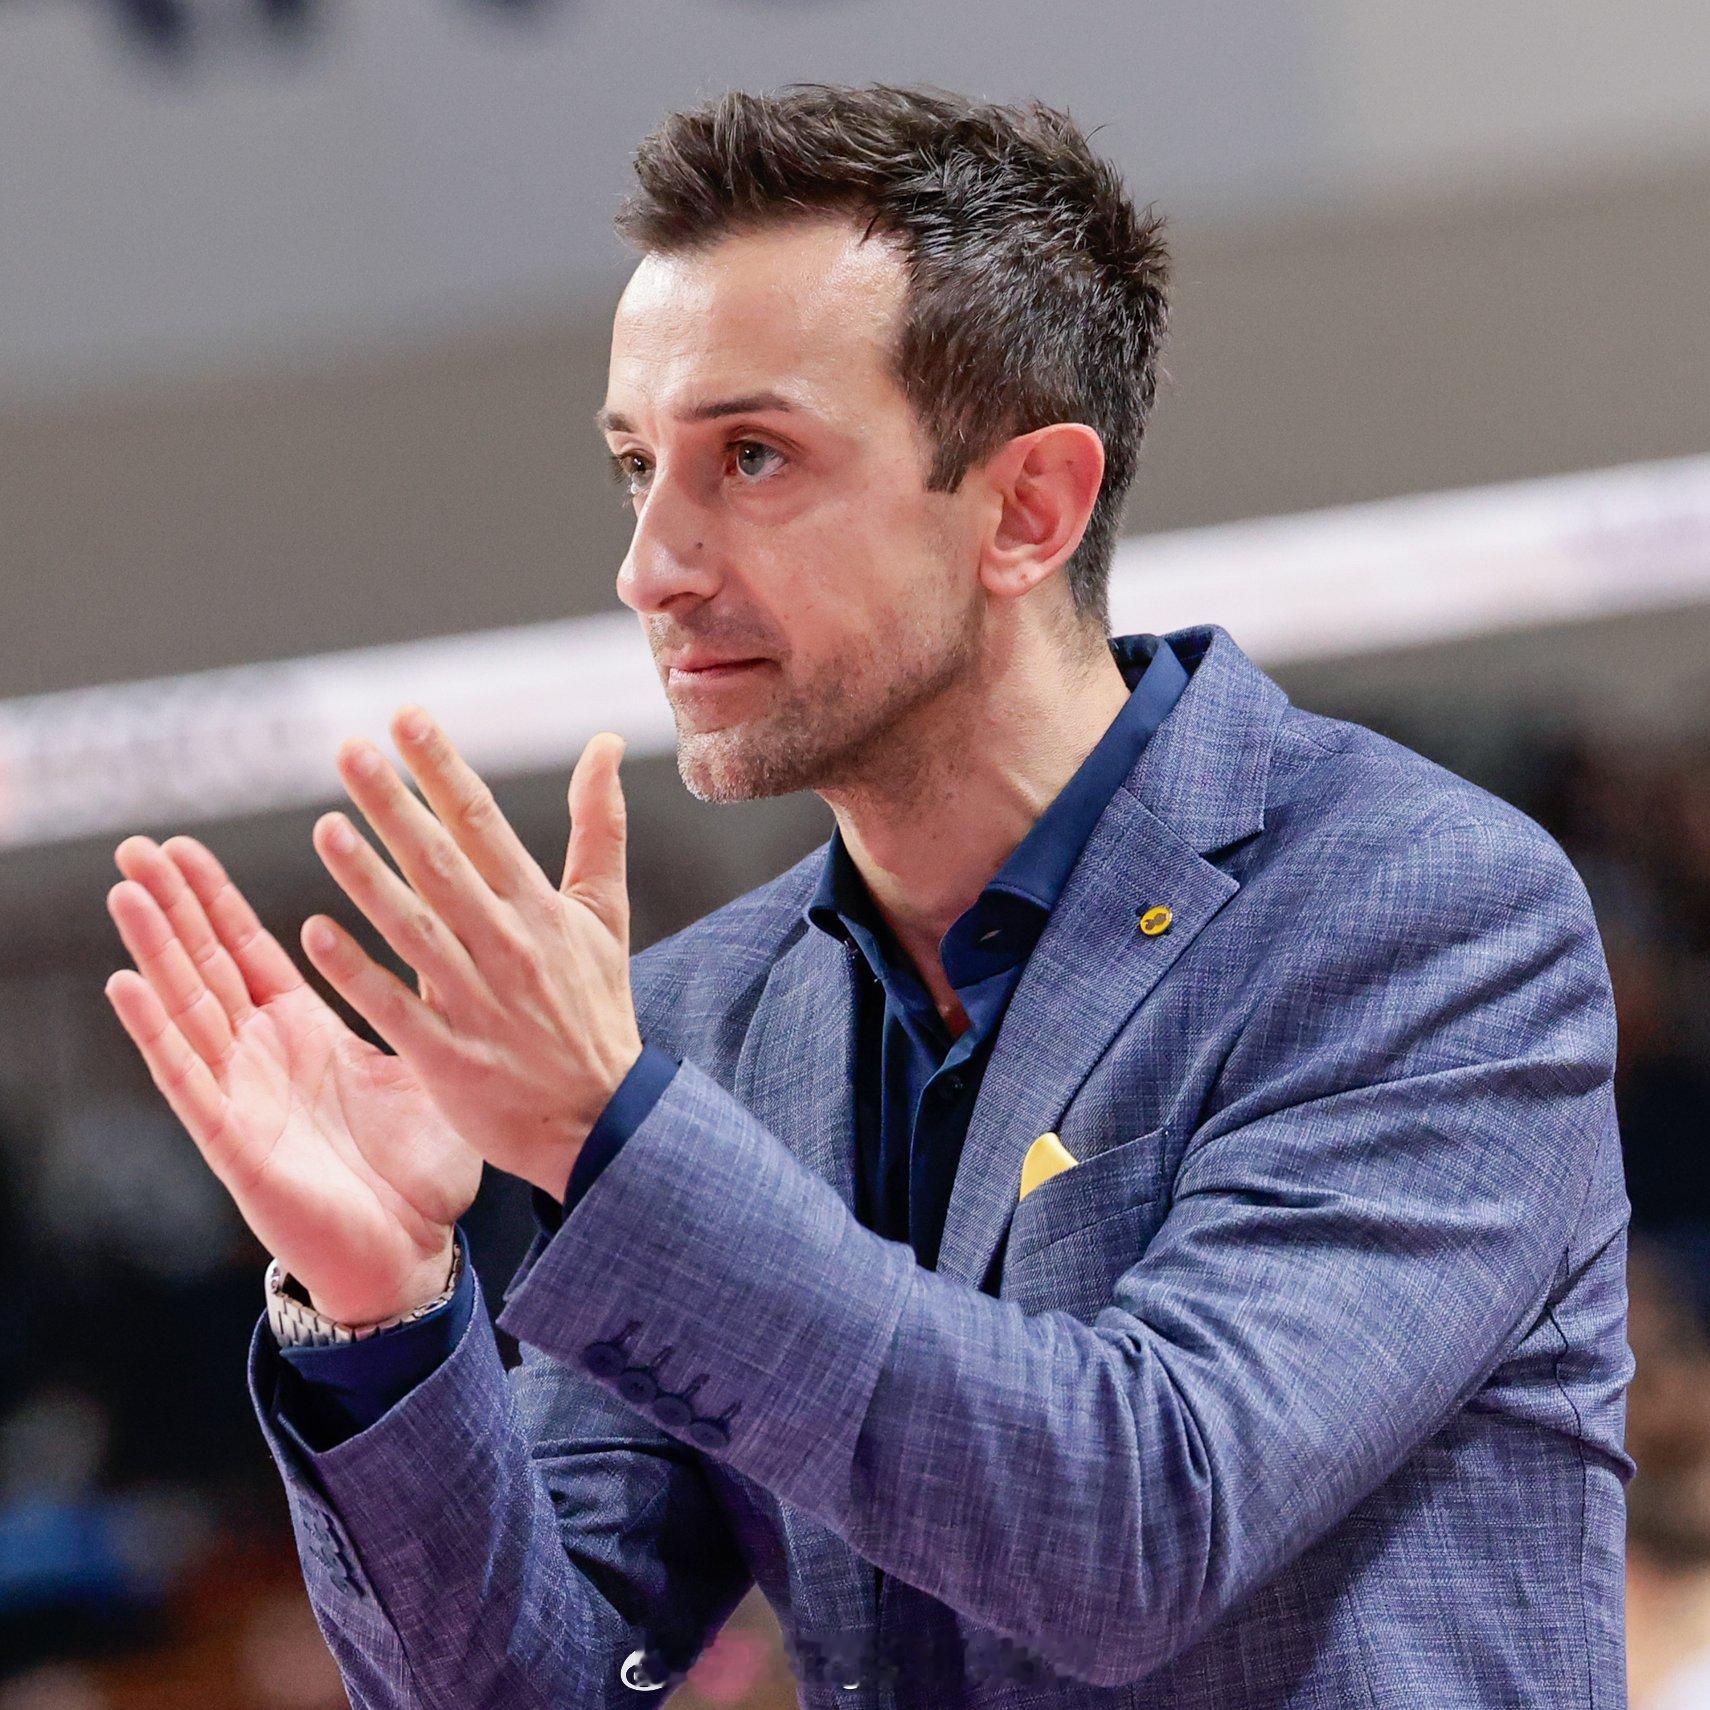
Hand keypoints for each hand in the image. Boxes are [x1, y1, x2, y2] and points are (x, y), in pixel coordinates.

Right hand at [104, 835, 481, 1324]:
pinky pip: (188, 1080)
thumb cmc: (418, 1168)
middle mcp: (261, 1056)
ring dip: (153, 952)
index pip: (247, 951)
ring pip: (186, 1010)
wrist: (414, 1253)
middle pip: (204, 966)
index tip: (183, 846)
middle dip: (171, 907)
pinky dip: (157, 1033)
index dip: (213, 900)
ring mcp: (241, 1096)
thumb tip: (449, 933)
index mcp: (305, 1032)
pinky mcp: (234, 1142)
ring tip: (125, 892)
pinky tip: (126, 987)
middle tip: (136, 845)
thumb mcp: (423, 1062)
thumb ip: (419, 1001)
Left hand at [299, 709, 642, 1200]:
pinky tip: (316, 934)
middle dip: (395, 805)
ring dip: (369, 879)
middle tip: (348, 750)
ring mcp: (480, 1002)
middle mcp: (509, 946)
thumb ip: (599, 826)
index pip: (484, 824)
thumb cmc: (595, 1009)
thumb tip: (603, 744)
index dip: (443, 768)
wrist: (604, 1119)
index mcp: (540, 908)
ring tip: (324, 828)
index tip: (405, 716)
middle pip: (443, 865)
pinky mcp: (452, 1058)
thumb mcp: (606, 914)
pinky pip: (397, 1008)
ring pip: (416, 930)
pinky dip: (358, 973)